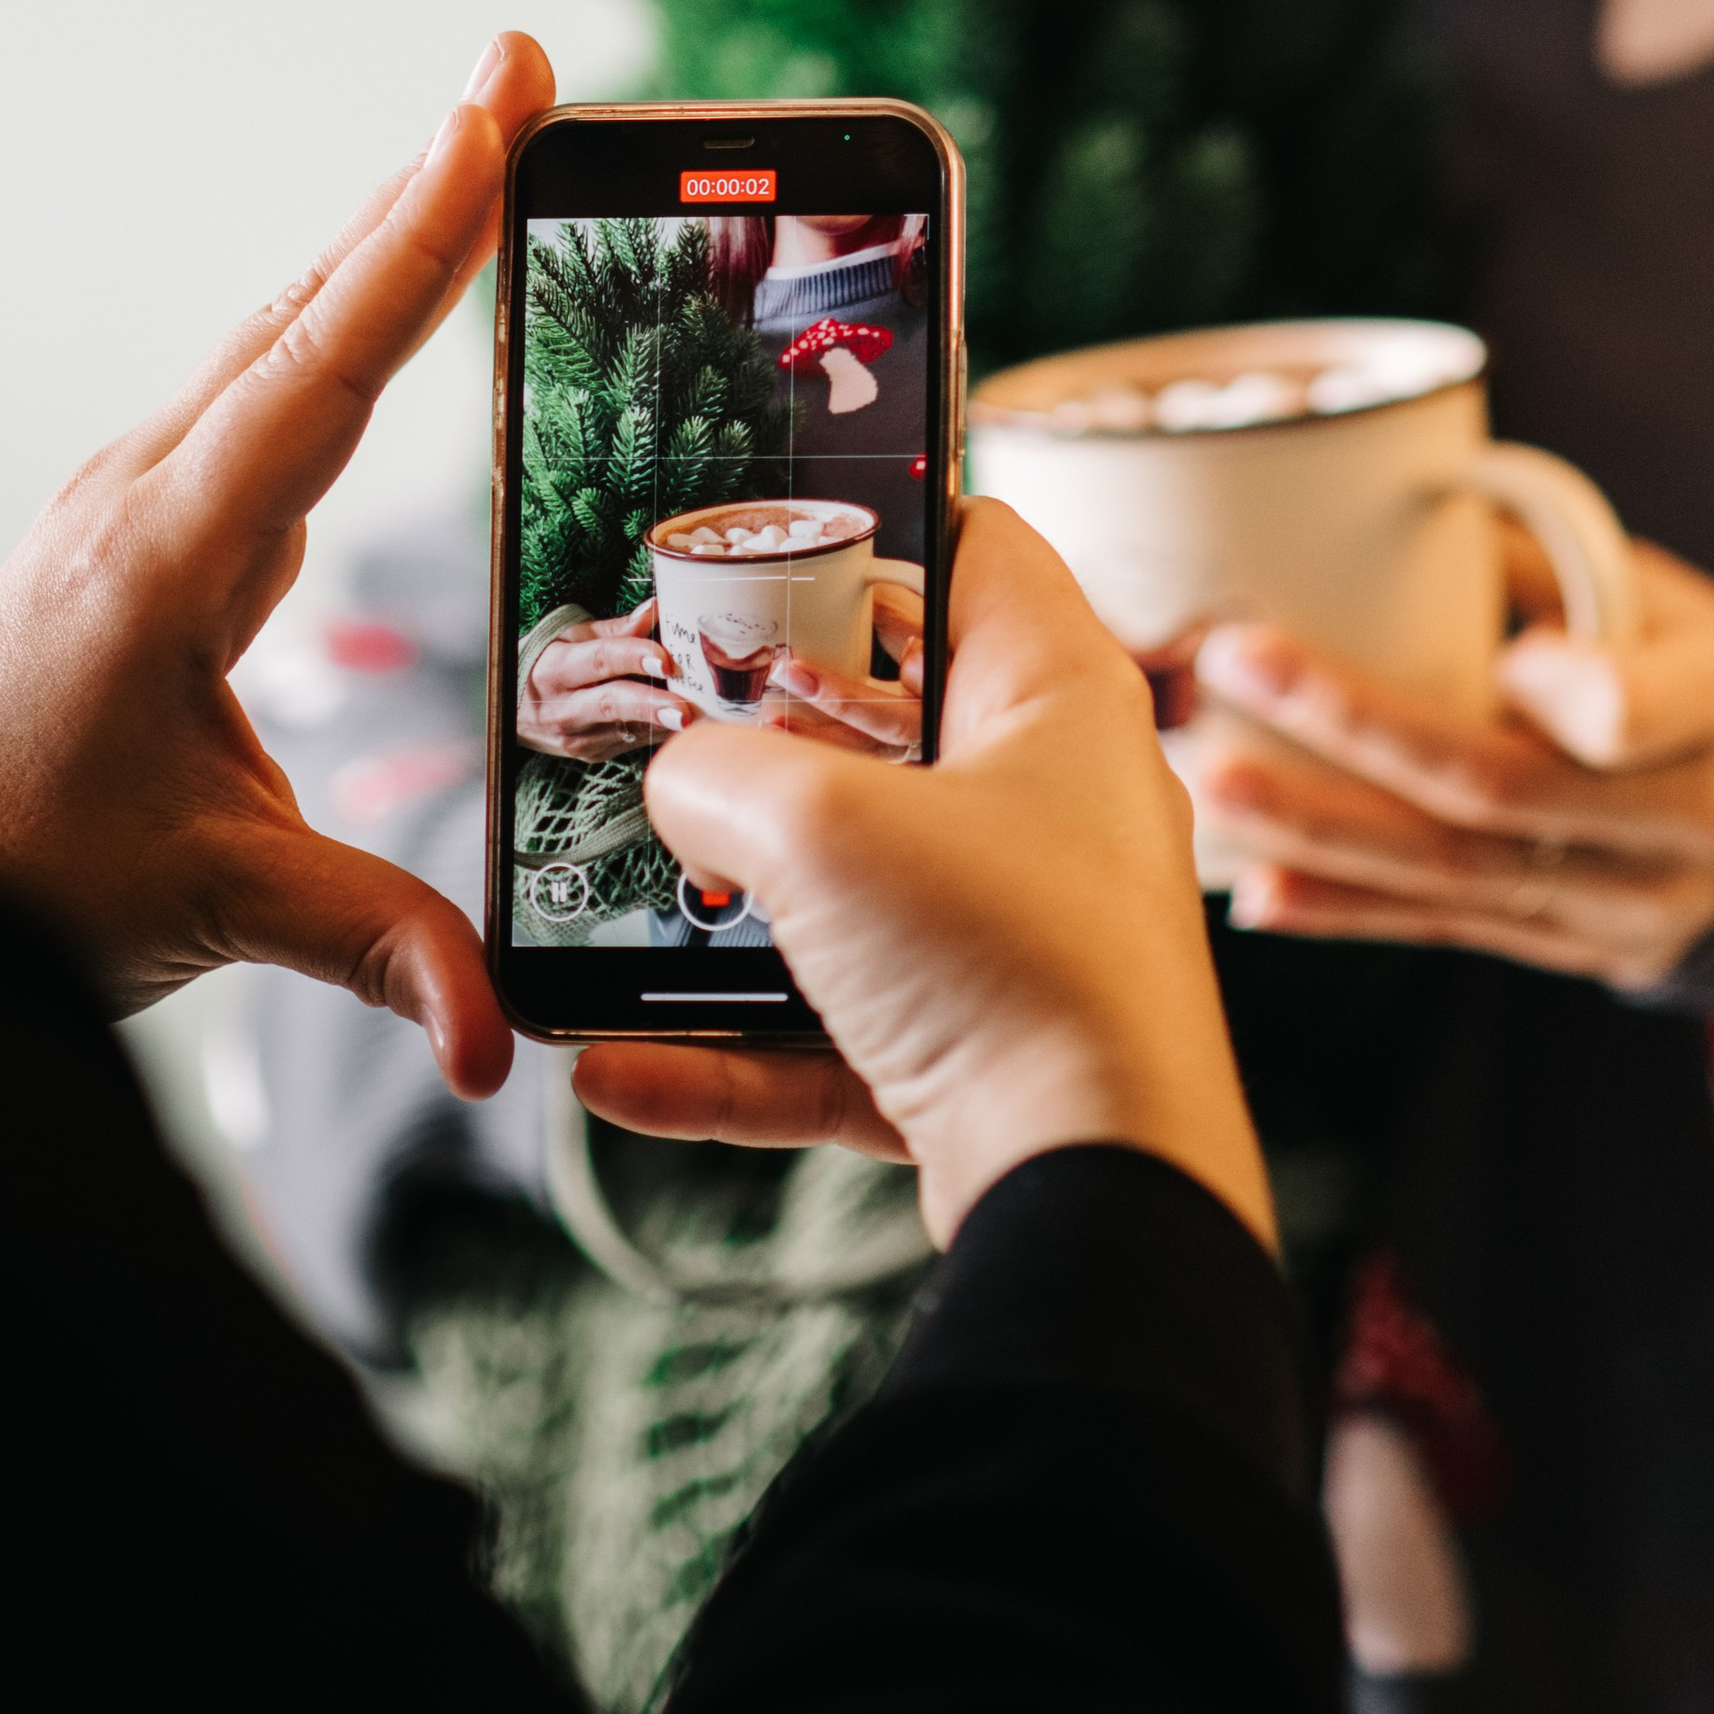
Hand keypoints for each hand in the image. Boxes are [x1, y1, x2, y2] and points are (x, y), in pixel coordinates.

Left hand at [0, 32, 557, 1096]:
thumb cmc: (9, 876)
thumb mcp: (206, 904)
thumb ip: (370, 945)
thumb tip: (494, 1037)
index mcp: (171, 553)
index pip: (324, 366)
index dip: (418, 241)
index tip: (485, 117)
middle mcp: (154, 493)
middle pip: (310, 307)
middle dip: (423, 184)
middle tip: (519, 66)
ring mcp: (147, 498)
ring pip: (285, 334)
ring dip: (388, 234)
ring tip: (486, 134)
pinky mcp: (152, 526)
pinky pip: (269, 388)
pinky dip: (347, 313)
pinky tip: (394, 287)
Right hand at [519, 604, 691, 759]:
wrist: (511, 708)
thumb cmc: (547, 661)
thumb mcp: (571, 637)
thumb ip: (616, 629)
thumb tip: (656, 609)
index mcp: (555, 668)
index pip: (598, 661)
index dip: (633, 657)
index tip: (665, 660)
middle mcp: (562, 707)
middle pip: (611, 703)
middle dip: (650, 705)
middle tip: (685, 708)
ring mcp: (575, 737)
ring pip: (624, 729)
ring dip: (662, 723)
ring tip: (696, 718)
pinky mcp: (589, 754)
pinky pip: (628, 742)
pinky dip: (655, 731)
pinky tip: (680, 723)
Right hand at [574, 500, 1274, 1249]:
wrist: (1096, 1192)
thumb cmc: (1003, 964)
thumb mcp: (817, 827)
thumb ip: (720, 777)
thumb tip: (682, 786)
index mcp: (1057, 697)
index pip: (977, 549)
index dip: (875, 522)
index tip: (768, 537)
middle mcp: (1055, 804)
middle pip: (895, 728)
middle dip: (770, 732)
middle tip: (665, 718)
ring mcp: (1024, 937)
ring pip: (856, 895)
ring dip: (733, 909)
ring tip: (617, 906)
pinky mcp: (987, 1057)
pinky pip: (838, 1037)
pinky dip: (735, 1054)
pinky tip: (619, 1074)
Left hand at [1185, 538, 1713, 986]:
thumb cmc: (1698, 669)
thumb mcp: (1671, 599)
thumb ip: (1548, 560)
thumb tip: (1392, 482)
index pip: (1630, 712)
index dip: (1551, 690)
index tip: (1488, 650)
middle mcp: (1685, 823)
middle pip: (1503, 788)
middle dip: (1357, 728)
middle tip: (1234, 660)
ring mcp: (1626, 904)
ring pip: (1459, 875)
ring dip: (1321, 831)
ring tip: (1213, 782)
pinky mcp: (1569, 948)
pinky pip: (1449, 931)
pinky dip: (1347, 911)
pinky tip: (1256, 890)